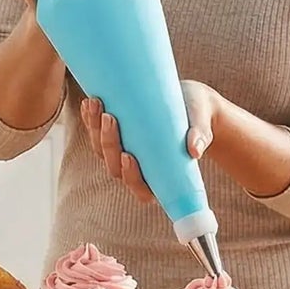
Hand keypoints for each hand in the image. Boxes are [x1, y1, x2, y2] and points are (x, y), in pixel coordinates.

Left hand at [80, 81, 219, 204]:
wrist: (191, 100)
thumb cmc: (199, 117)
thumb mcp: (201, 123)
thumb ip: (200, 134)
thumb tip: (195, 150)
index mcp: (161, 175)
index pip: (140, 188)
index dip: (130, 176)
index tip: (128, 156)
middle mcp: (138, 167)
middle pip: (115, 166)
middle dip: (108, 143)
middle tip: (110, 117)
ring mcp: (124, 149)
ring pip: (101, 149)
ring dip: (94, 129)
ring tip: (96, 103)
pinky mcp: (116, 133)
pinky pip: (97, 132)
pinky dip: (90, 118)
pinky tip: (88, 103)